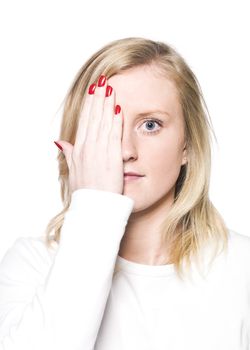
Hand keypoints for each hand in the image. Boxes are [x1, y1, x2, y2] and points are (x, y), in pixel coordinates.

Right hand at [56, 74, 123, 194]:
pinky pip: (113, 136)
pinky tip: (118, 108)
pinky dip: (115, 122)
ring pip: (102, 123)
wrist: (93, 208)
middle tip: (102, 80)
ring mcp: (99, 153)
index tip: (92, 91)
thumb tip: (60, 141)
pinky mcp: (111, 159)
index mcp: (79, 150)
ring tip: (110, 87)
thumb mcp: (73, 172)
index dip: (88, 105)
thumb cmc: (85, 193)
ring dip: (106, 104)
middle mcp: (87, 148)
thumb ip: (68, 154)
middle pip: (92, 118)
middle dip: (97, 98)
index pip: (84, 122)